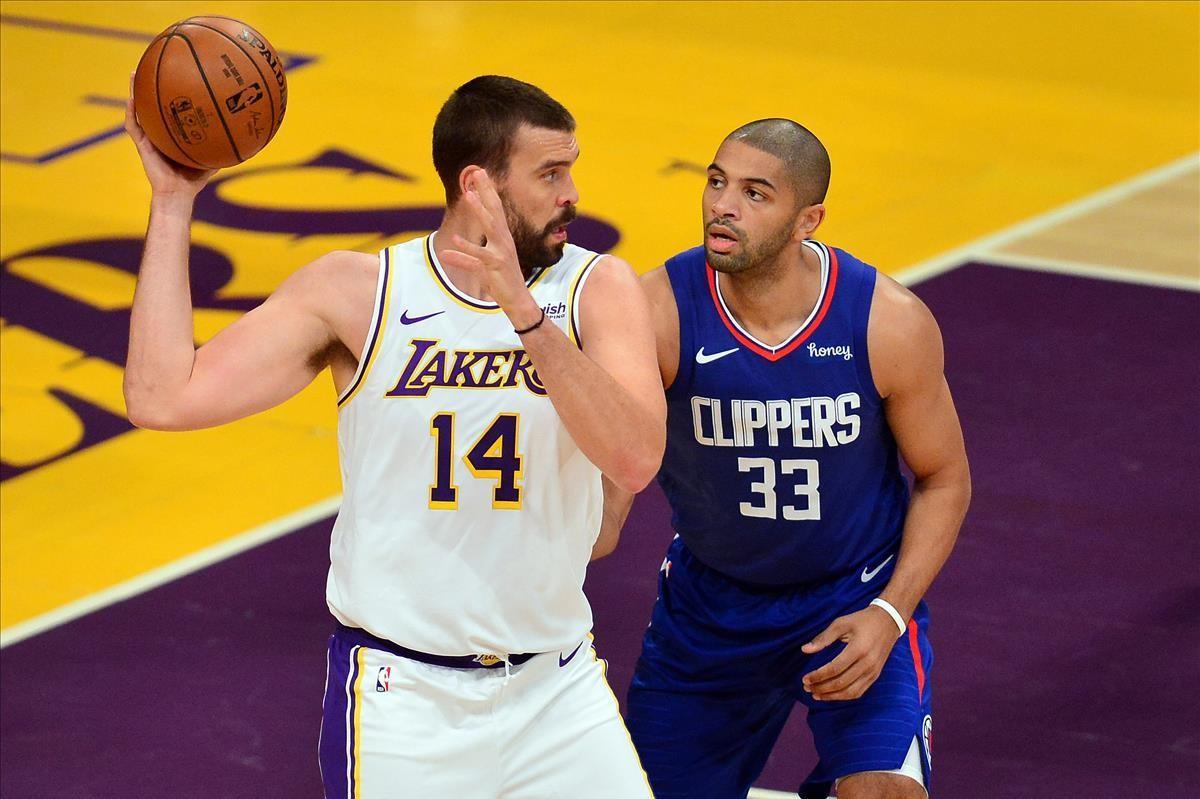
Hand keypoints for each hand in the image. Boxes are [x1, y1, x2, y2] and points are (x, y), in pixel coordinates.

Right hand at [125, 73, 216, 196]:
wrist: (178, 194)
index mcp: (173, 132)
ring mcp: (149, 136)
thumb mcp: (213, 158)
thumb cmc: (195, 180)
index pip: (171, 107)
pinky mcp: (141, 144)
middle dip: (151, 84)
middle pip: (153, 103)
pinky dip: (132, 112)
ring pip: (138, 109)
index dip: (171, 91)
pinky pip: (133, 125)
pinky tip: (132, 98)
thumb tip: (246, 136)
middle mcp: (159, 131)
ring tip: (133, 73)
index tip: (175, 73)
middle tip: (152, 63)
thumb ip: (223, 145)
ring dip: (135, 91)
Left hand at [439, 170, 536, 320]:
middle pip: (494, 211)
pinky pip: (477, 258)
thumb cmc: (502, 279)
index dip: (488, 191)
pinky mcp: (495, 267)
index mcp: (502, 238)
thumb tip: (449, 245)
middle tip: (478, 173)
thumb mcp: (484, 263)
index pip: (495, 209)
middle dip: (486, 191)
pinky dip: (464, 251)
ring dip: (479, 211)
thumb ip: (466, 253)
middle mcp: (504, 241)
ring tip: (468, 196)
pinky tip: (453, 243)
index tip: (481, 173)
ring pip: (490, 228)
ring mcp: (500, 253)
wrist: (518, 300)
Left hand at [800, 605, 901, 700]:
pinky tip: (831, 694)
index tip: (805, 679)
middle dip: (821, 688)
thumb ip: (823, 638)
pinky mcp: (875, 676)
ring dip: (831, 696)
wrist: (888, 622)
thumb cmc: (862, 621)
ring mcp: (873, 672)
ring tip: (816, 694)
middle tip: (806, 687)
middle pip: (841, 683)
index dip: (818, 676)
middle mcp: (867, 663)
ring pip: (850, 692)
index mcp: (858, 649)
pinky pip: (859, 692)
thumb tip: (805, 650)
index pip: (834, 668)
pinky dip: (844, 696)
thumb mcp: (841, 623)